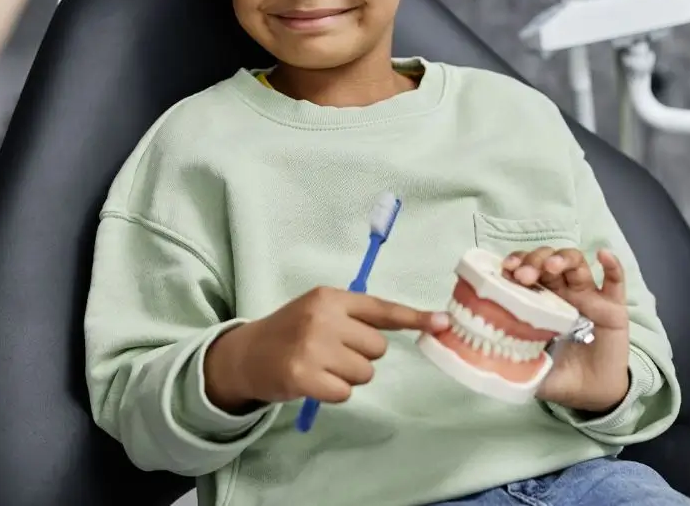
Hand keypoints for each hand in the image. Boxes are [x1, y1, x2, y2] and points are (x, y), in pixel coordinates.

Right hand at [203, 287, 448, 413]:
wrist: (247, 354)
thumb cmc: (291, 332)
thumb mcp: (319, 311)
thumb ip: (358, 316)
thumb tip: (413, 324)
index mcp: (329, 298)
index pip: (380, 309)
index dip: (414, 318)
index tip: (442, 323)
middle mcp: (322, 318)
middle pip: (377, 348)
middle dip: (360, 355)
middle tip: (331, 352)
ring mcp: (312, 347)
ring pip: (364, 372)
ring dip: (347, 375)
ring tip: (321, 366)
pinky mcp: (304, 376)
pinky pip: (345, 392)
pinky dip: (333, 392)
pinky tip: (314, 381)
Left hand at [503, 247, 630, 412]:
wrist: (593, 395)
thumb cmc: (558, 376)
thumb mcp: (528, 369)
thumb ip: (510, 363)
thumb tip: (481, 362)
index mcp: (538, 300)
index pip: (525, 269)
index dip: (516, 262)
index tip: (505, 269)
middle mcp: (562, 292)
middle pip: (547, 260)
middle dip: (534, 261)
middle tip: (524, 275)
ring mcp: (588, 296)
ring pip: (576, 262)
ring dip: (562, 258)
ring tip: (552, 266)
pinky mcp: (613, 308)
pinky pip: (616, 281)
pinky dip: (612, 265)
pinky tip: (604, 255)